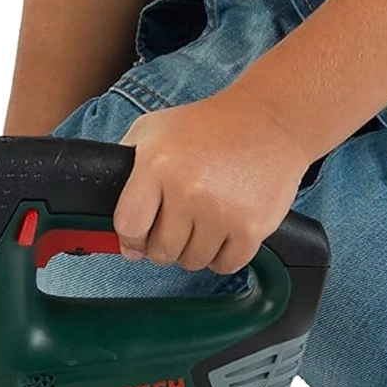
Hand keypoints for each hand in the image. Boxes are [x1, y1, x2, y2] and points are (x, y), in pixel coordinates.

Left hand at [115, 86, 309, 273]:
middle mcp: (187, 190)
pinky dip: (221, 256)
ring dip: (194, 249)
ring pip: (192, 262)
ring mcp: (220, 212)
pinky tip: (223, 230)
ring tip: (202, 220)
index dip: (131, 238)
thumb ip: (128, 167)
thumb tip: (119, 227)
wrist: (268, 120)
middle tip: (176, 223)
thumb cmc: (208, 125)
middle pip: (160, 251)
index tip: (138, 238)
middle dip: (163, 243)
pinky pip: (224, 266)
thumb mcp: (154, 129)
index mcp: (157, 165)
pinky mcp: (251, 229)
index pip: (128, 226)